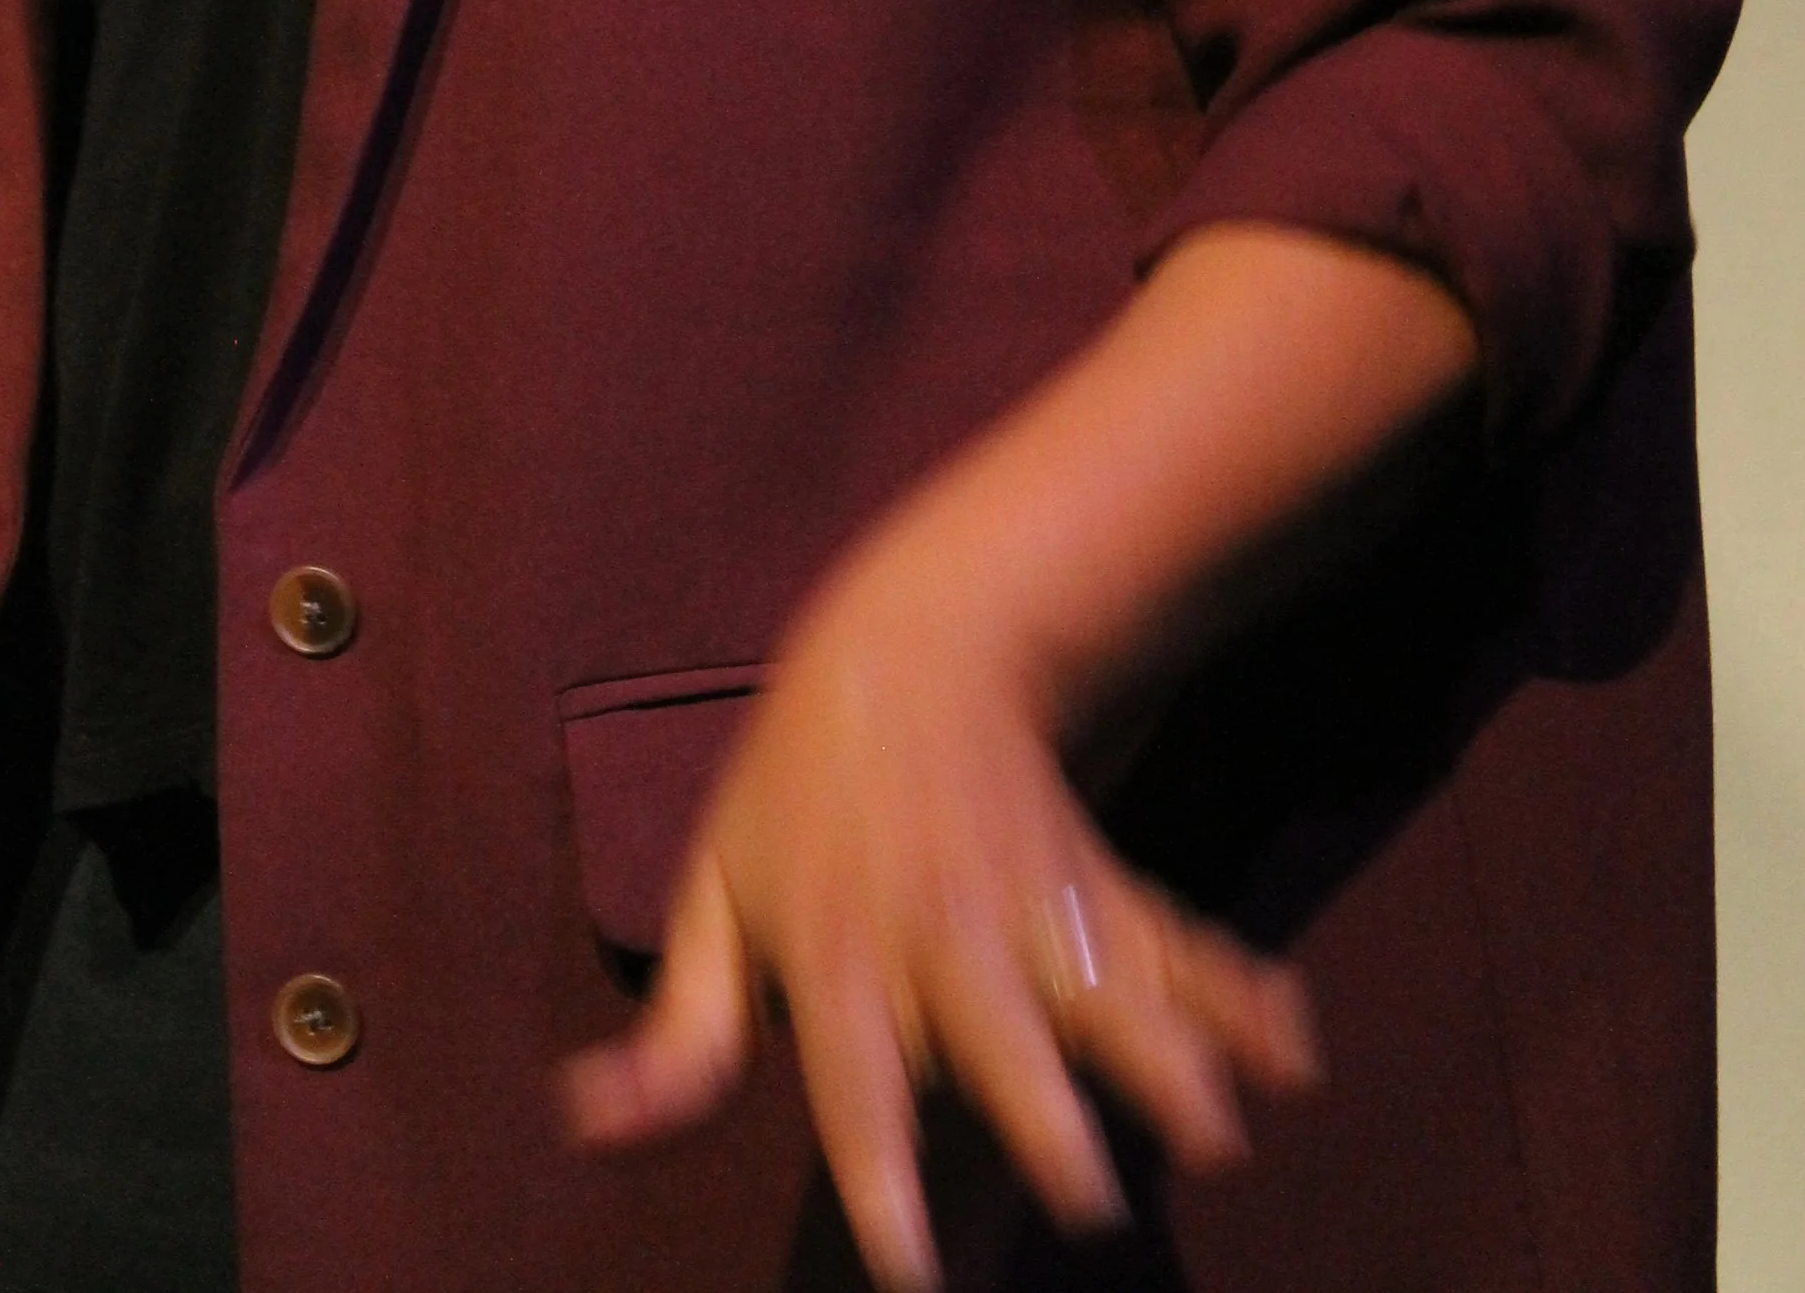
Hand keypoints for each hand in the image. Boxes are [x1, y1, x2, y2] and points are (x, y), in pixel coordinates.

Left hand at [562, 488, 1318, 1288]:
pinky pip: (1180, 945)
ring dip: (1167, 1054)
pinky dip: (1239, 997)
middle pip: (1001, 1031)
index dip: (880, 1178)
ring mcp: (1036, 908)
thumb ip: (681, 1036)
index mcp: (841, 955)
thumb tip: (589, 1122)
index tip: (910, 1275)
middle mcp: (945, 936)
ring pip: (1108, 984)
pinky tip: (1288, 1051)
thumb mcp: (716, 898)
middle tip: (1095, 1197)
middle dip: (1048, 1111)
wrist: (910, 648)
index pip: (856, 1083)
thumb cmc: (794, 799)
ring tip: (1219, 1132)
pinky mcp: (1102, 892)